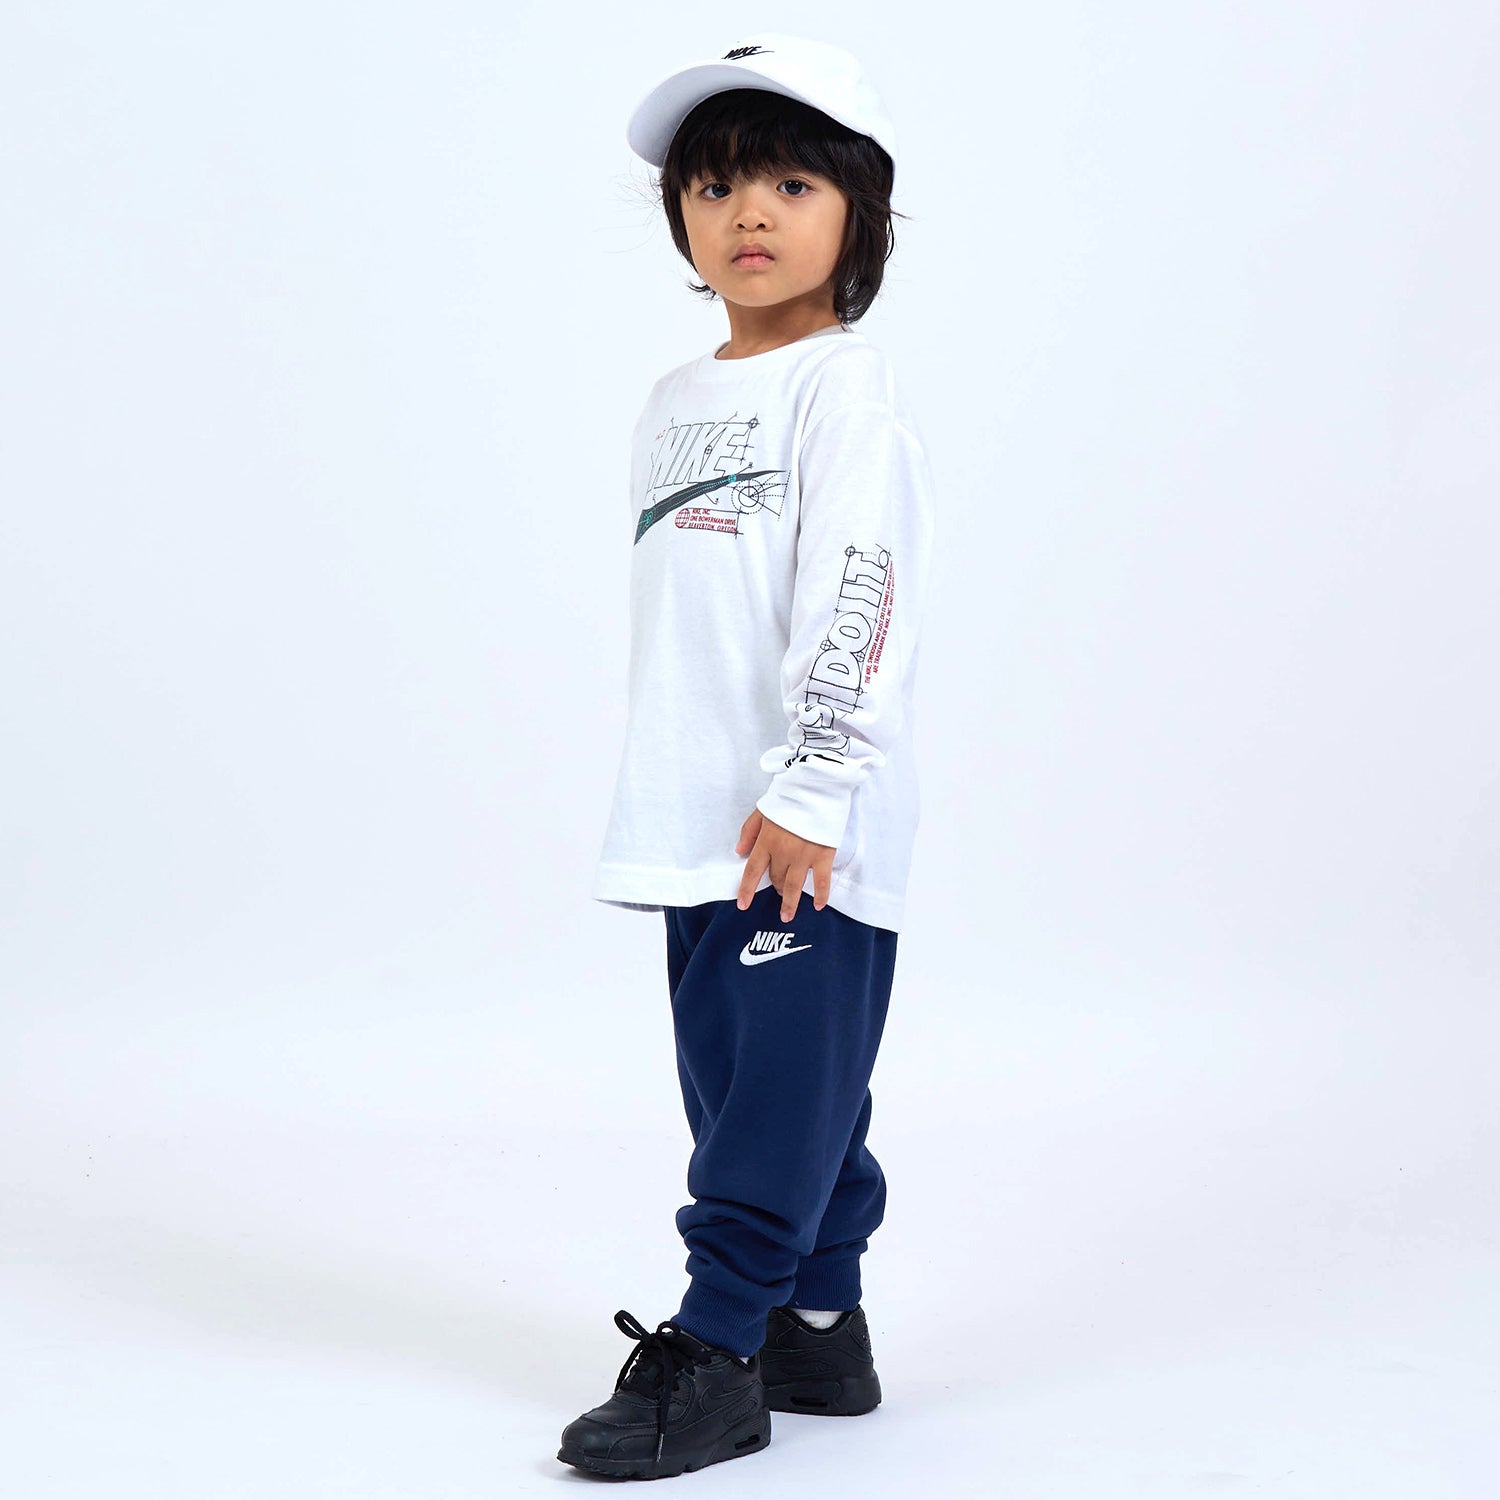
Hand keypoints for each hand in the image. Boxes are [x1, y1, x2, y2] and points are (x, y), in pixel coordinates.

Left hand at [734, 806, 834, 921]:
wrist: (817, 788)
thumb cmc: (789, 797)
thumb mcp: (762, 810)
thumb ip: (749, 832)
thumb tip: (739, 851)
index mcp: (767, 841)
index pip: (752, 871)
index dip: (746, 890)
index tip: (743, 905)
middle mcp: (783, 852)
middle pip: (774, 878)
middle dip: (773, 888)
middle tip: (776, 892)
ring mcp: (804, 856)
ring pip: (793, 886)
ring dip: (789, 903)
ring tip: (787, 915)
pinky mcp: (823, 855)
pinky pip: (821, 881)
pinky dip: (821, 895)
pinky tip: (818, 906)